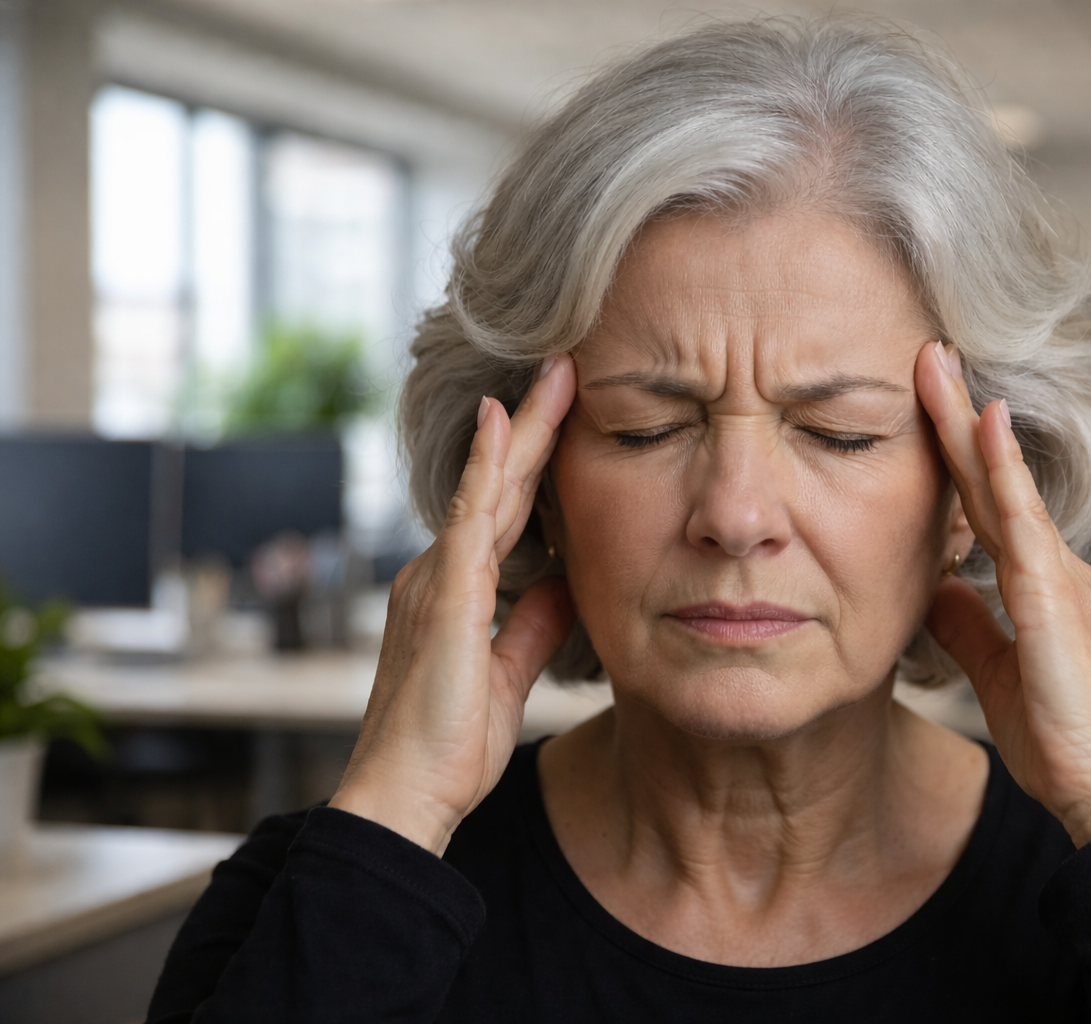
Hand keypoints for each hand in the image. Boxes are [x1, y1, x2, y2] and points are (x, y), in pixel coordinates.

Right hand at [331, 356, 577, 854]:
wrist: (404, 798)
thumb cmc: (448, 748)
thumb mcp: (506, 676)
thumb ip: (532, 625)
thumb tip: (568, 582)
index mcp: (456, 591)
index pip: (506, 512)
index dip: (537, 463)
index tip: (569, 417)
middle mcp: (439, 573)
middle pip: (499, 485)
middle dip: (536, 425)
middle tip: (568, 367)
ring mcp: (437, 579)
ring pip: (488, 487)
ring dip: (524, 427)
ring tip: (557, 373)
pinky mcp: (444, 596)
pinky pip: (469, 518)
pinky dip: (488, 467)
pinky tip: (506, 423)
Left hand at [915, 342, 1090, 847]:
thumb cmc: (1063, 740)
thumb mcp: (994, 672)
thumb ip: (967, 626)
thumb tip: (935, 588)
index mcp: (1037, 585)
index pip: (981, 506)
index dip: (952, 455)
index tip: (924, 405)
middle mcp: (1052, 568)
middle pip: (990, 479)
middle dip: (955, 417)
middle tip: (926, 354)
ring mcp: (1058, 577)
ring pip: (1002, 485)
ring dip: (968, 422)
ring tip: (938, 364)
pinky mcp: (1055, 599)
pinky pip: (1022, 522)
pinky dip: (1002, 470)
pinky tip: (985, 424)